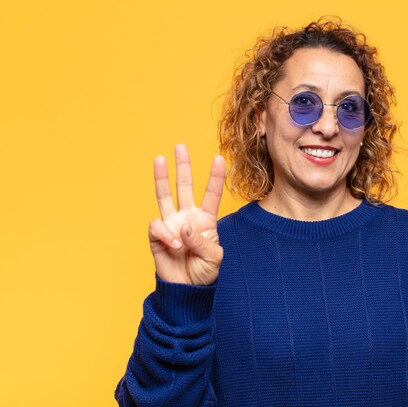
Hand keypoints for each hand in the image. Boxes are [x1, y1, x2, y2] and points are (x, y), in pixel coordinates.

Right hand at [148, 143, 225, 285]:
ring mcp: (171, 224)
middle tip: (180, 146)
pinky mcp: (157, 235)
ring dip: (161, 177)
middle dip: (183, 166)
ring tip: (159, 159)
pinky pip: (158, 227)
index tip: (220, 159)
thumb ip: (202, 242)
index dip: (215, 178)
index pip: (211, 195)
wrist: (186, 289)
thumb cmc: (204, 272)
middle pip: (184, 187)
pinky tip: (174, 246)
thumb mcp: (214, 258)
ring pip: (164, 196)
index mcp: (206, 220)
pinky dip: (166, 235)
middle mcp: (187, 217)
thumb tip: (184, 229)